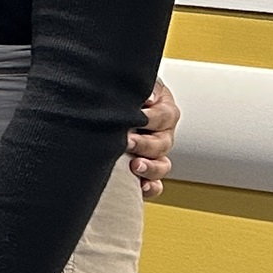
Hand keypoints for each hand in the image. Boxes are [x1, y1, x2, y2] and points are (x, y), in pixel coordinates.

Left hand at [126, 79, 178, 198]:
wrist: (108, 106)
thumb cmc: (124, 95)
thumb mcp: (135, 85)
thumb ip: (144, 89)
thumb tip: (149, 98)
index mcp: (164, 111)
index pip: (165, 116)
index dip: (151, 118)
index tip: (137, 117)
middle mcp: (162, 135)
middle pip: (163, 143)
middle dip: (145, 144)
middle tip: (126, 142)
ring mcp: (155, 155)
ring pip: (162, 166)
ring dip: (151, 168)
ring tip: (135, 166)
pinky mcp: (144, 172)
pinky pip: (154, 184)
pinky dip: (151, 187)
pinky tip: (142, 187)